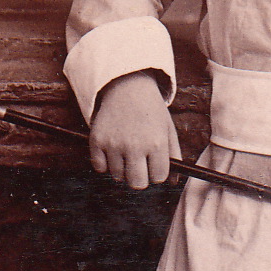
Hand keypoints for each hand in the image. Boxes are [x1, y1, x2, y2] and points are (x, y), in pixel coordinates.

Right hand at [89, 71, 180, 188]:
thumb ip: (174, 156)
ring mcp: (114, 144)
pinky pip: (99, 167)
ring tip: (126, 151)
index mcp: (157, 143)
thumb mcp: (168, 129)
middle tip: (140, 165)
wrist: (127, 86)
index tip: (154, 165)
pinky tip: (112, 150)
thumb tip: (173, 182)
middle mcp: (135, 146)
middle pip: (137, 184)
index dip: (157, 173)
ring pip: (118, 176)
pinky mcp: (97, 141)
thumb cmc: (151, 110)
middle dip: (140, 178)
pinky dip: (105, 163)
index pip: (158, 177)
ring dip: (122, 169)